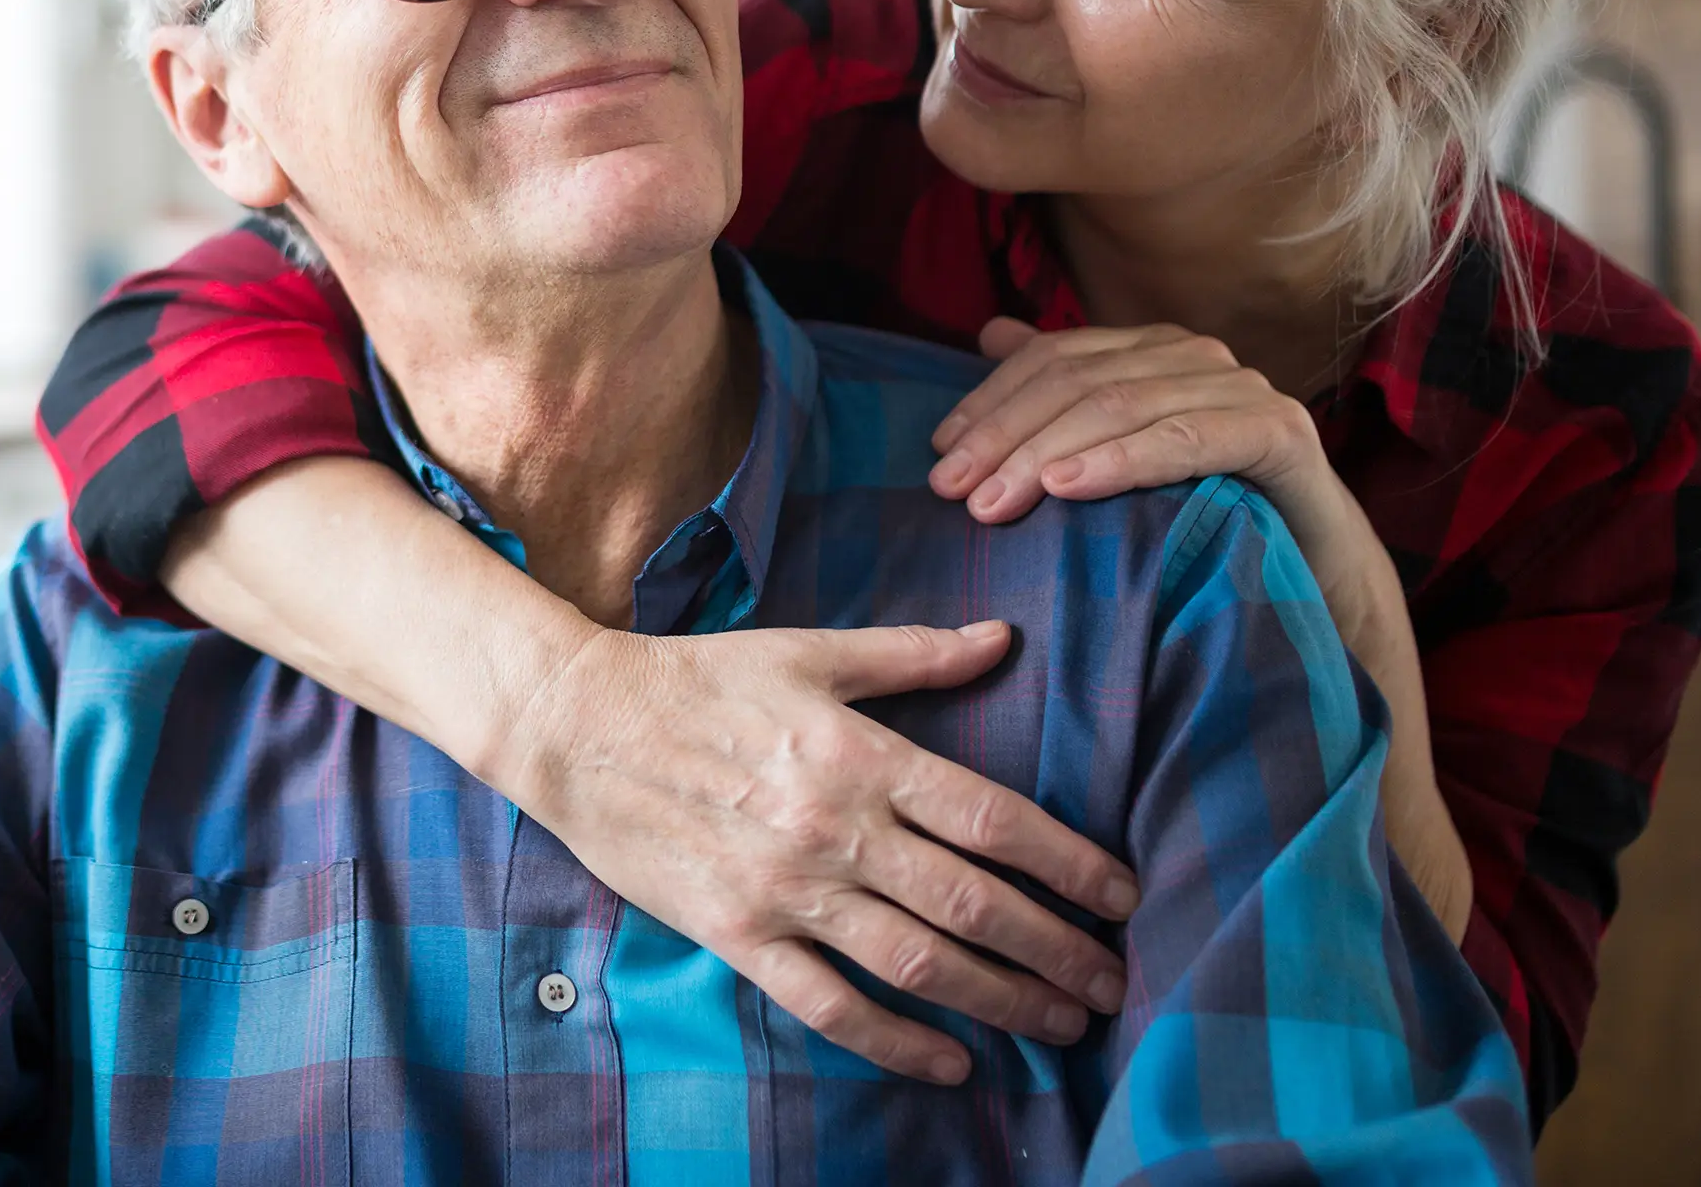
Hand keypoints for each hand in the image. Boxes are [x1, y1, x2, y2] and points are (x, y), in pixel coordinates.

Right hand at [494, 619, 1138, 1085]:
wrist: (579, 726)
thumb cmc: (699, 679)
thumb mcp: (808, 651)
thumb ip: (913, 653)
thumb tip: (1003, 637)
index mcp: (859, 752)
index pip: (990, 817)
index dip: (1067, 863)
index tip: (1120, 895)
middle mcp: (834, 828)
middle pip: (971, 903)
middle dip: (1054, 950)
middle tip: (1113, 982)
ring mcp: (785, 890)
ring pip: (916, 963)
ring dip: (1000, 1001)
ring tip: (1062, 1024)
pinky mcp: (738, 935)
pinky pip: (830, 1004)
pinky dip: (895, 1042)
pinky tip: (950, 1062)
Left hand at [929, 321, 1353, 575]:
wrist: (1319, 575)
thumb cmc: (1210, 514)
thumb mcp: (1122, 456)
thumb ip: (1065, 389)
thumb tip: (991, 334)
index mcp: (1152, 349)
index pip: (1053, 357)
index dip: (991, 400)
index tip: (940, 454)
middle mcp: (1195, 356)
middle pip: (1078, 380)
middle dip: (1005, 434)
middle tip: (952, 490)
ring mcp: (1241, 388)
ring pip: (1122, 405)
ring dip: (1047, 452)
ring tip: (995, 500)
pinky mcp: (1278, 432)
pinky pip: (1186, 439)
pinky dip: (1121, 460)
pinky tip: (1068, 486)